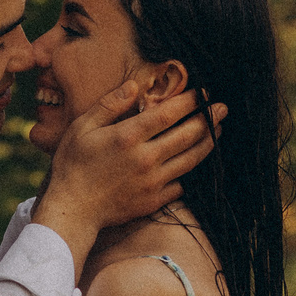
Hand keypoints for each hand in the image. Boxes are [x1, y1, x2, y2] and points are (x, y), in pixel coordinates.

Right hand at [32, 82, 228, 271]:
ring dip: (208, 142)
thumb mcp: (83, 127)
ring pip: (191, 159)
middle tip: (223, 108)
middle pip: (188, 135)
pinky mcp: (155, 200)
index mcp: (128, 136)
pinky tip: (197, 160)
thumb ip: (110, 104)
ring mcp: (153, 181)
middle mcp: (146, 158)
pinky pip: (182, 183)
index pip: (169, 113)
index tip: (204, 93)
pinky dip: (192, 170)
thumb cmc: (73, 165)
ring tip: (219, 131)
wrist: (73, 209)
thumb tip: (134, 86)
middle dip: (209, 118)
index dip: (190, 101)